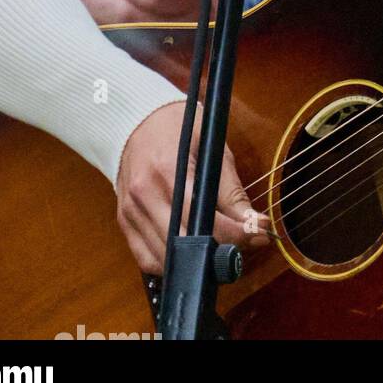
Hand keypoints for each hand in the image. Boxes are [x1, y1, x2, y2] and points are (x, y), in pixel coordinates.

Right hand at [115, 101, 271, 274]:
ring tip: (221, 249)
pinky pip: (146, 258)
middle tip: (245, 245)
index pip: (202, 217)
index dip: (235, 233)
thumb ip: (231, 190)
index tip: (259, 234)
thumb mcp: (212, 147)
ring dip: (196, 260)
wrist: (138, 119)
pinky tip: (190, 253)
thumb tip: (254, 223)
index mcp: (167, 170)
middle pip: (183, 242)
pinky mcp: (124, 222)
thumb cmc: (179, 128)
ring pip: (164, 257)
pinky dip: (171, 262)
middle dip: (220, 250)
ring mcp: (130, 211)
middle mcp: (144, 195)